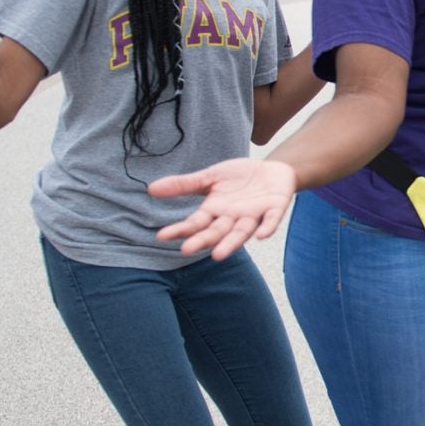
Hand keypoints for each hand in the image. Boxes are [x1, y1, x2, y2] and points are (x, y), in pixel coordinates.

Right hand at [150, 158, 297, 259]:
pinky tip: (262, 236)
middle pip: (216, 232)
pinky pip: (271, 221)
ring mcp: (254, 215)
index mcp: (215, 211)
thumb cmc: (238, 178)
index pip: (195, 223)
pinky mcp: (274, 209)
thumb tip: (150, 189)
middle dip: (202, 241)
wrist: (273, 170)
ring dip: (231, 244)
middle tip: (186, 250)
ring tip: (219, 255)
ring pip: (241, 233)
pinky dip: (267, 228)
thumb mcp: (209, 177)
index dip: (181, 230)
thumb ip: (183, 185)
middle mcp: (232, 218)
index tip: (161, 236)